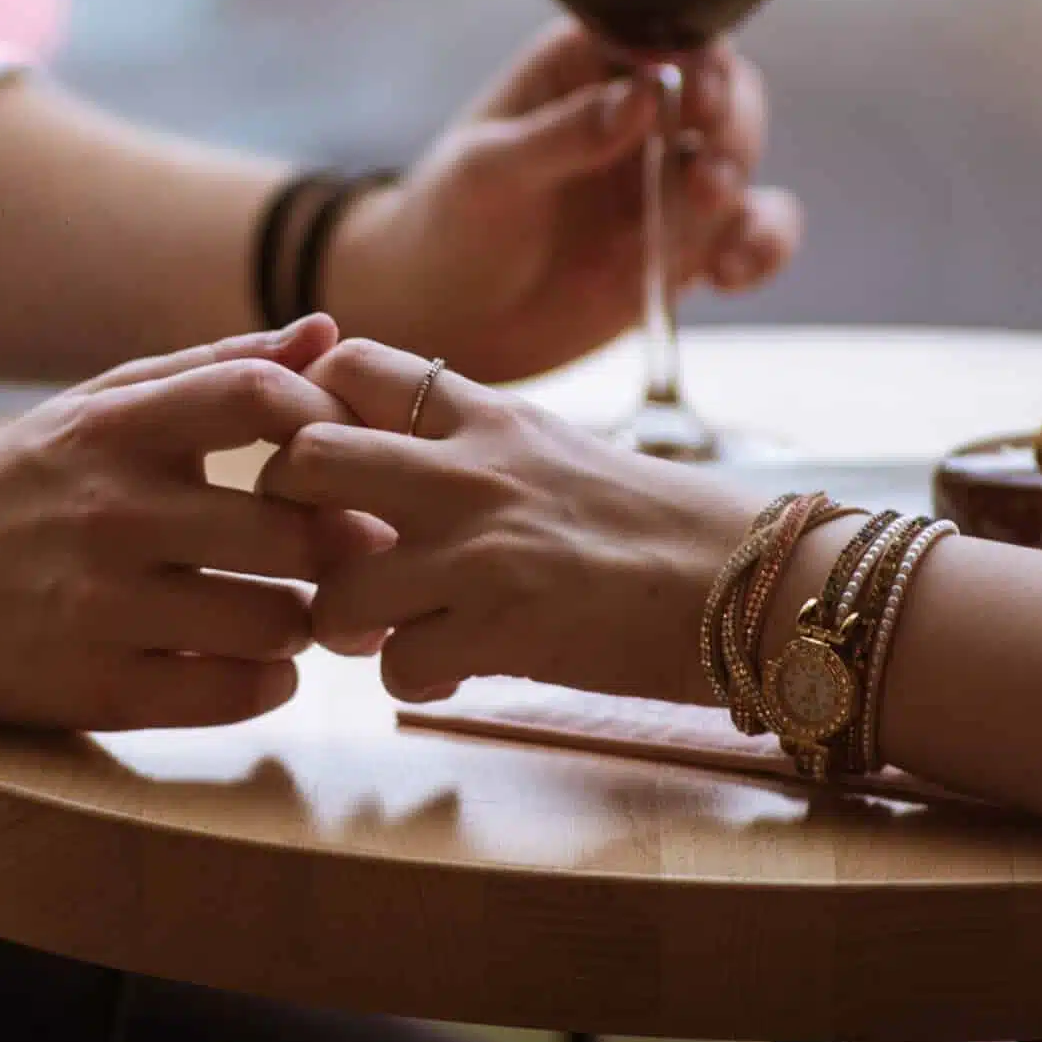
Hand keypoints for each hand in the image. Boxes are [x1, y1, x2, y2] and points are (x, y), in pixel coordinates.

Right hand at [0, 316, 358, 728]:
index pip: (260, 399)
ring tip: (288, 608)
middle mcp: (110, 514)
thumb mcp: (96, 406)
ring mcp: (102, 609)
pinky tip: (256, 662)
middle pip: (296, 530)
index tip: (346, 459)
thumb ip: (215, 367)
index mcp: (113, 428)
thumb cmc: (16, 488)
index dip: (330, 427)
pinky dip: (270, 681)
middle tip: (350, 554)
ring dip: (306, 621)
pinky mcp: (96, 693)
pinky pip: (237, 694)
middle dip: (342, 546)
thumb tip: (328, 332)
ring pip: (279, 623)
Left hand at [257, 337, 755, 703]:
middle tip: (318, 545)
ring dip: (340, 619)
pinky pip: (396, 666)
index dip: (306, 405)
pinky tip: (446, 668)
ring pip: (332, 584)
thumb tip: (376, 455)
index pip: (346, 363)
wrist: (755, 585)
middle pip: (305, 457)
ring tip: (377, 627)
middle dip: (286, 511)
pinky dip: (410, 678)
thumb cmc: (659, 523)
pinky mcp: (504, 630)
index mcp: (487, 413)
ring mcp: (484, 551)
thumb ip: (467, 447)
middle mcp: (471, 470)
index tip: (314, 453)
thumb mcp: (553, 449)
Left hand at [325, 22, 800, 383]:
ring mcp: (664, 181)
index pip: (665, 35)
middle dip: (730, 126)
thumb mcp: (489, 172)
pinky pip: (749, 232)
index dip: (697, 57)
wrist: (441, 318)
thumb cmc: (447, 223)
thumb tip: (645, 91)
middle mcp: (637, 114)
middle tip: (705, 169)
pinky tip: (731, 273)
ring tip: (706, 210)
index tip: (698, 94)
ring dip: (741, 185)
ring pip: (740, 162)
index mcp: (584, 66)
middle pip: (724, 94)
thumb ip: (564, 133)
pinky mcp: (683, 244)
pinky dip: (759, 246)